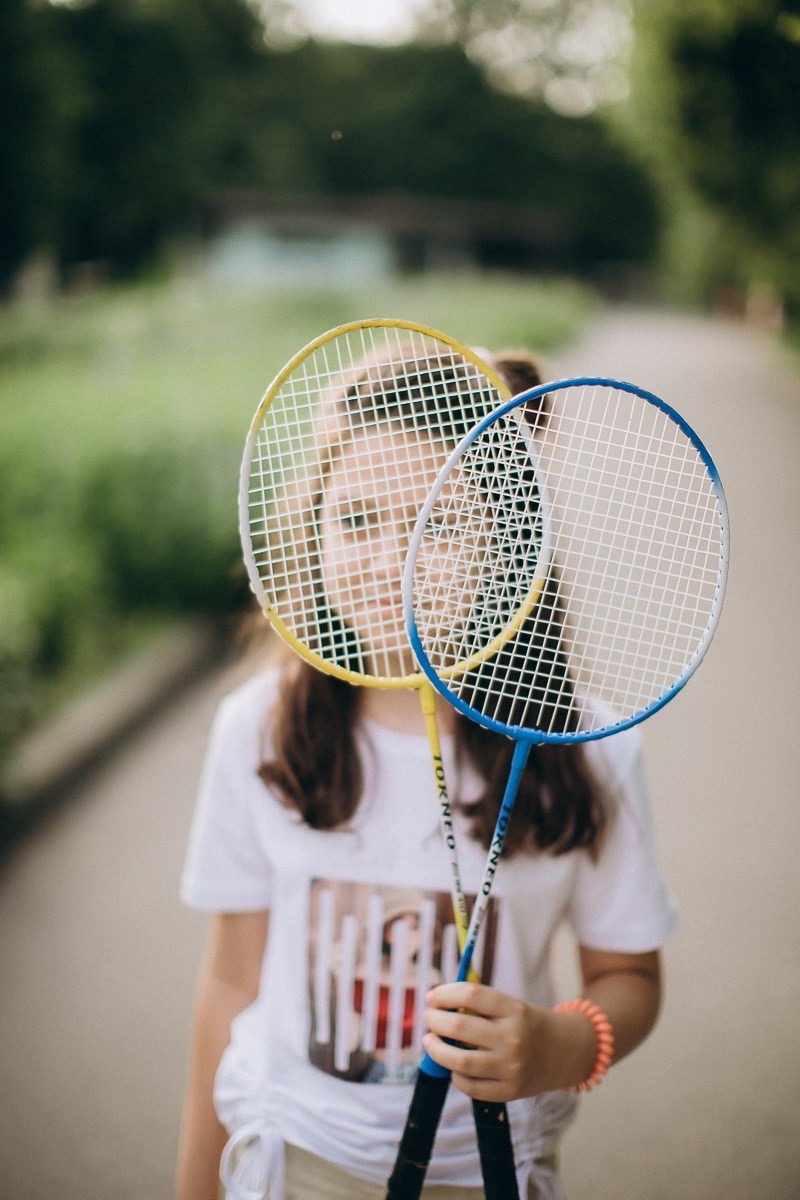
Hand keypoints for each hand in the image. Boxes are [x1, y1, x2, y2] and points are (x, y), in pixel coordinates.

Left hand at [422, 981, 572, 1102]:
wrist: (567, 1053)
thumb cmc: (531, 1025)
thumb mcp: (513, 1006)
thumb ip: (481, 1006)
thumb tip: (439, 1004)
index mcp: (514, 1010)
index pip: (471, 994)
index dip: (445, 993)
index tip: (432, 996)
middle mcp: (513, 1038)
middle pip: (459, 1027)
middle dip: (435, 1020)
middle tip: (428, 1018)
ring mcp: (511, 1067)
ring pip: (459, 1061)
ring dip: (436, 1050)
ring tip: (429, 1042)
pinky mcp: (509, 1091)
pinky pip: (470, 1087)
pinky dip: (454, 1076)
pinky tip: (452, 1066)